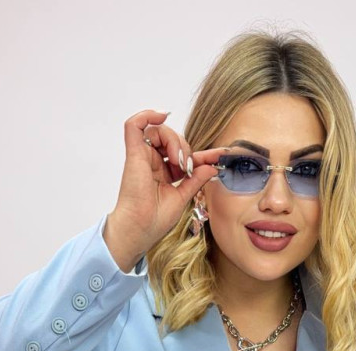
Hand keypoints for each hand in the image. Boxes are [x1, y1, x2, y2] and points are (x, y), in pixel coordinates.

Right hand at [107, 109, 229, 260]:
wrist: (141, 229)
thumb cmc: (155, 220)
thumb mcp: (182, 196)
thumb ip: (195, 180)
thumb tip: (211, 166)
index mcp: (163, 173)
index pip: (184, 155)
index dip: (203, 153)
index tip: (222, 154)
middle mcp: (152, 162)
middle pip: (173, 139)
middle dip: (186, 148)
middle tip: (188, 167)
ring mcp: (142, 157)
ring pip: (160, 130)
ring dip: (174, 140)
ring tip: (178, 161)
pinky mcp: (134, 153)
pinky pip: (135, 125)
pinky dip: (147, 115)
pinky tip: (161, 116)